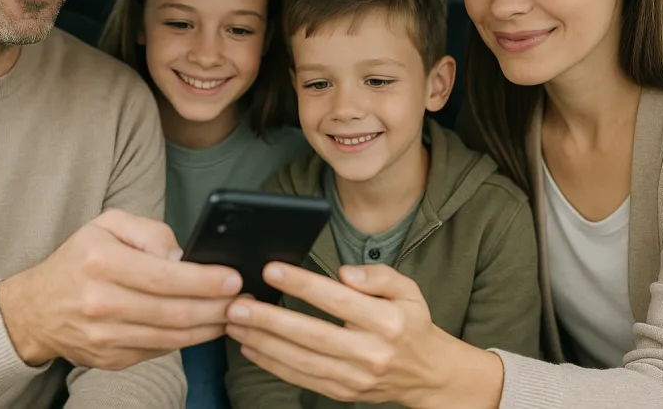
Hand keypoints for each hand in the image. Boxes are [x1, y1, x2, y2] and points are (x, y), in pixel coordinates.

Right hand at [0, 209, 241, 369]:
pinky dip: (187, 341)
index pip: (165, 276)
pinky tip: (205, 327)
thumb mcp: (107, 225)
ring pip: (172, 338)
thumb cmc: (79, 259)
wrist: (36, 308)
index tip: (233, 278)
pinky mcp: (110, 359)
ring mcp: (104, 336)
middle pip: (174, 312)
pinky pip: (159, 351)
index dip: (205, 280)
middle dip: (217, 307)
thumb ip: (149, 231)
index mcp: (100, 262)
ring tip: (233, 314)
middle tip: (243, 299)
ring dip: (209, 328)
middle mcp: (100, 302)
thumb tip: (183, 256)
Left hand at [225, 263, 503, 408]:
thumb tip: (345, 272)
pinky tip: (251, 346)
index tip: (271, 270)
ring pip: (302, 361)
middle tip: (238, 304)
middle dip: (270, 320)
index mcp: (387, 322)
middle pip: (312, 335)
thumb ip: (378, 275)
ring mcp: (356, 378)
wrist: (428, 374)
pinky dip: (273, 364)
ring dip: (263, 342)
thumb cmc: (410, 323)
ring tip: (235, 323)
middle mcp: (371, 352)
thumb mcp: (407, 290)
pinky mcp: (343, 393)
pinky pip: (302, 379)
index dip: (302, 284)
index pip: (338, 300)